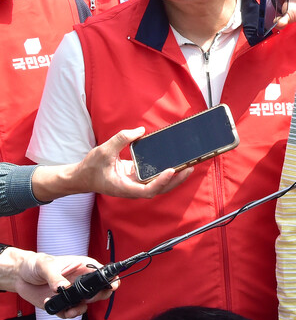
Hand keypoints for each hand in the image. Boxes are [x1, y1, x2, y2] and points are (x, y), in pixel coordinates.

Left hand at [3, 248, 116, 318]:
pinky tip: (53, 306)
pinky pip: (69, 313)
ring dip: (79, 309)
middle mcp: (81, 281)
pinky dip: (64, 313)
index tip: (111, 286)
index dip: (111, 280)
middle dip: (96, 298)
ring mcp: (72, 293)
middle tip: (86, 298)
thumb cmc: (35, 265)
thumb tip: (63, 288)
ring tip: (69, 310)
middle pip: (100, 292)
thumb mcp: (45, 266)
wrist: (20, 276)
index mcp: (83, 267)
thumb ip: (55, 277)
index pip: (104, 273)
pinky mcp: (62, 304)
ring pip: (86, 305)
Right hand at [34, 127, 192, 201]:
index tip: (171, 171)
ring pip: (158, 184)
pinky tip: (175, 163)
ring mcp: (135, 184)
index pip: (147, 190)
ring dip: (174, 178)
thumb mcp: (103, 151)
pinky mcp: (136, 178)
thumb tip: (139, 130)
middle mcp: (133, 188)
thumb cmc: (90, 168)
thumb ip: (121, 139)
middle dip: (175, 180)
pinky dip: (164, 172)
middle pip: (159, 189)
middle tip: (189, 168)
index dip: (160, 182)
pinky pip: (153, 177)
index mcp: (124, 187)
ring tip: (188, 166)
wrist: (82, 177)